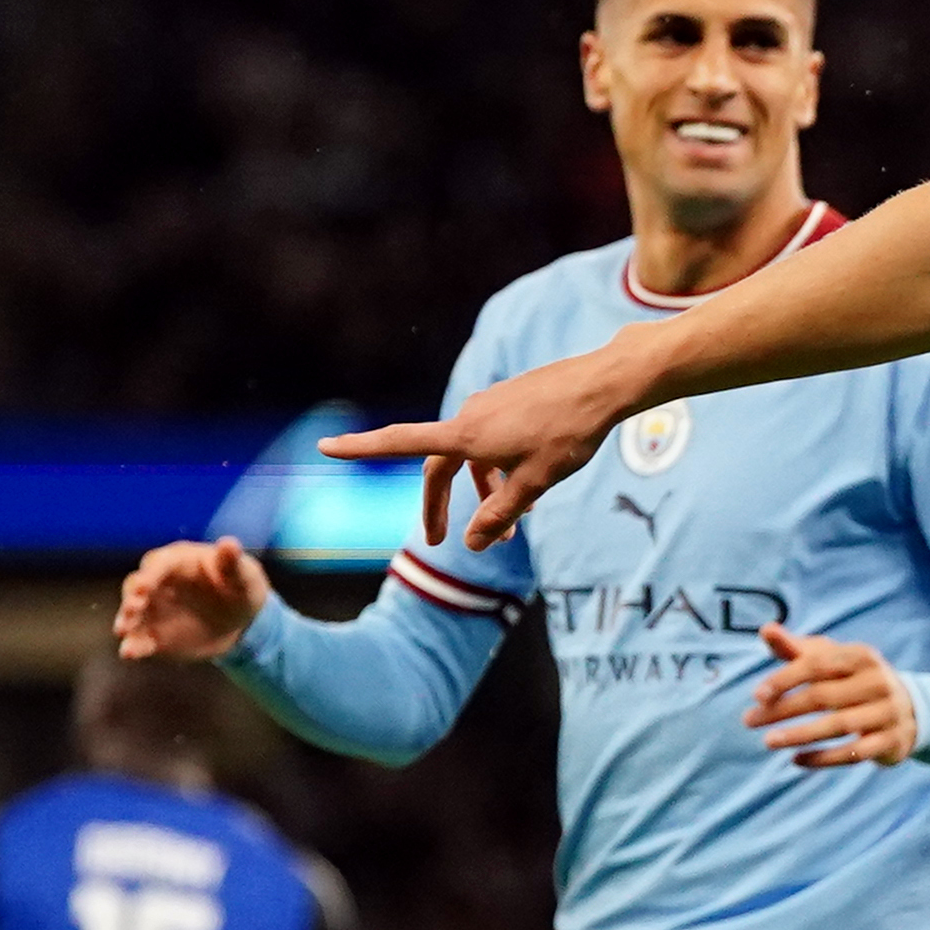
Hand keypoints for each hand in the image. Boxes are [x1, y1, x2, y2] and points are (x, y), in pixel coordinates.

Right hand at [116, 537, 274, 661]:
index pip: (158, 565)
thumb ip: (232, 562)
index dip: (150, 576)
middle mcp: (156, 582)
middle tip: (133, 609)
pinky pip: (139, 639)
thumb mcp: (243, 575)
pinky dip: (133, 646)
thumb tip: (229, 543)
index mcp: (176, 561)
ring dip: (126, 621)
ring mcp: (152, 609)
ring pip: (131, 613)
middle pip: (135, 586)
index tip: (143, 588)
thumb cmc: (239, 587)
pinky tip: (130, 654)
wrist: (238, 621)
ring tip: (124, 632)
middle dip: (131, 597)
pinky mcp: (153, 633)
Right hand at [322, 342, 649, 554]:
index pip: (401, 442)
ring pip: (471, 456)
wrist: (604, 385)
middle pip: (439, 465)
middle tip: (435, 541)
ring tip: (508, 529)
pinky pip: (492, 441)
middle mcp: (470, 416)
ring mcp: (490, 406)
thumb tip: (472, 544)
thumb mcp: (536, 483)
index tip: (325, 446)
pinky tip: (526, 486)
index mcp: (466, 434)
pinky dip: (497, 468)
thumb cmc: (570, 433)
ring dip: (480, 491)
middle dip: (438, 504)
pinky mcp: (511, 401)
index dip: (361, 448)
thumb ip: (501, 513)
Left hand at [749, 629, 920, 766]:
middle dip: (784, 709)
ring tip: (768, 741)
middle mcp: (877, 682)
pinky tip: (796, 760)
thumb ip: (796, 648)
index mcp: (860, 656)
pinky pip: (853, 753)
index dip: (786, 679)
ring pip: (838, 725)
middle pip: (823, 697)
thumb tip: (765, 629)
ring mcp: (887, 713)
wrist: (910, 710)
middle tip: (750, 720)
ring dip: (800, 734)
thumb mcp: (831, 660)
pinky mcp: (890, 742)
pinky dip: (823, 758)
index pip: (818, 665)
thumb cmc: (855, 680)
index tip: (757, 695)